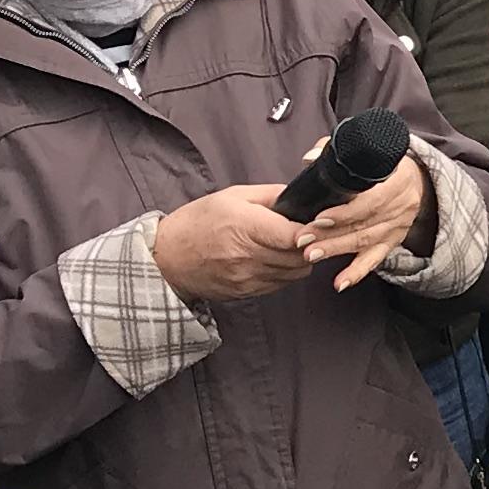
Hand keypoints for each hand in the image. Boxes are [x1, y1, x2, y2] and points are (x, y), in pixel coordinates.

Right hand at [151, 183, 320, 303]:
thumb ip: (271, 196)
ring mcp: (247, 278)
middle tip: (312, 232)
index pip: (293, 236)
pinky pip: (281, 283)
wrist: (166, 258)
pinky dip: (286, 271)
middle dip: (312, 244)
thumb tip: (302, 197)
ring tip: (293, 245)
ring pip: (295, 273)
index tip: (321, 224)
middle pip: (300, 256)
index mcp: (243, 226)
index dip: (313, 231)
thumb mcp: (232, 196)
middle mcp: (246, 256)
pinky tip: (276, 258)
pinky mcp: (246, 293)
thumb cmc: (197, 222)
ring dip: (301, 259)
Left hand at [294, 140, 429, 292]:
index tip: (319, 218)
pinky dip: (357, 272)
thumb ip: (335, 151)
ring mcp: (397, 226)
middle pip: (363, 224)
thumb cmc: (385, 165)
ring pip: (365, 242)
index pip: (370, 200)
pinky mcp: (392, 241)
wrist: (417, 181)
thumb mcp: (367, 151)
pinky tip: (340, 283)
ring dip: (336, 250)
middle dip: (331, 234)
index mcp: (397, 179)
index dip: (344, 212)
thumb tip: (310, 159)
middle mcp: (400, 205)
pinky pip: (375, 260)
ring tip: (310, 255)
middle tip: (304, 241)